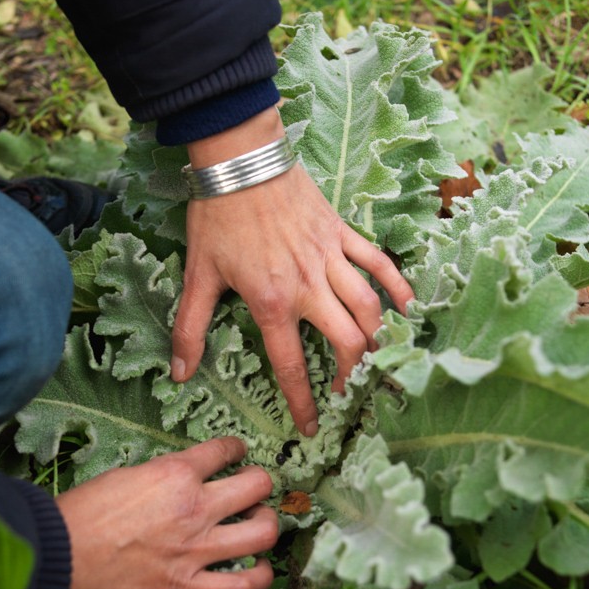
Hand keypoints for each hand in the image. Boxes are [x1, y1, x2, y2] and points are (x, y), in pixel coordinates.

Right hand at [57, 437, 276, 588]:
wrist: (57, 559)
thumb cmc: (80, 513)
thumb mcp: (125, 475)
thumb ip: (162, 477)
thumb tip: (180, 480)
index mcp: (176, 473)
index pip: (225, 450)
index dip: (236, 448)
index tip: (237, 453)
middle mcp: (195, 508)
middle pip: (258, 485)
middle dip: (261, 483)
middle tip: (253, 489)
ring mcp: (197, 550)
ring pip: (263, 532)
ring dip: (267, 525)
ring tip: (259, 524)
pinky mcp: (189, 588)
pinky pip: (243, 586)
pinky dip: (260, 578)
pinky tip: (260, 570)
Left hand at [171, 110, 414, 436]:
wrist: (241, 161)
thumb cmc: (217, 217)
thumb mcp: (197, 275)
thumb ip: (190, 328)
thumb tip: (179, 372)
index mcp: (273, 302)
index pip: (291, 365)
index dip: (302, 402)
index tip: (310, 428)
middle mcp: (309, 286)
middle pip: (347, 341)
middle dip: (351, 374)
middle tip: (344, 390)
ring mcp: (331, 259)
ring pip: (369, 307)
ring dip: (378, 338)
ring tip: (375, 359)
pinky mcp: (342, 235)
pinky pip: (378, 263)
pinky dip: (397, 286)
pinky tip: (409, 308)